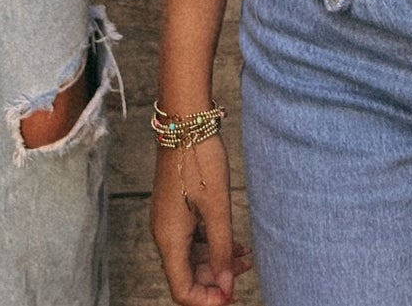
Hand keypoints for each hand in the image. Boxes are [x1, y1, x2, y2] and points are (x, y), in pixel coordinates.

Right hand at [151, 133, 250, 304]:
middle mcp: (164, 235)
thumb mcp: (218, 209)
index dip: (208, 301)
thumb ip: (222, 250)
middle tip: (245, 275)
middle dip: (216, 282)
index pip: (183, 290)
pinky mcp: (176, 209)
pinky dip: (212, 245)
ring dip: (217, 262)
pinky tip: (234, 242)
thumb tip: (227, 286)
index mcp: (169, 239)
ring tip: (246, 257)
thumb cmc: (200, 161)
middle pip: (187, 276)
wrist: (185, 123)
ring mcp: (169, 221)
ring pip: (192, 258)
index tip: (233, 296)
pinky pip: (193, 239)